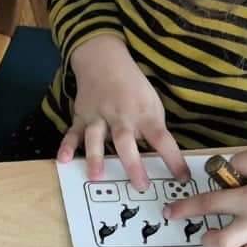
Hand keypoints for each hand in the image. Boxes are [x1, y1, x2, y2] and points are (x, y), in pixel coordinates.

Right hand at [57, 34, 189, 187]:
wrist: (104, 60)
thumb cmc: (133, 87)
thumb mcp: (151, 103)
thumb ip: (152, 128)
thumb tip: (159, 157)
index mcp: (144, 114)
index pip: (162, 139)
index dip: (173, 159)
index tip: (182, 178)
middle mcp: (121, 116)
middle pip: (126, 141)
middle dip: (133, 164)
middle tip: (140, 186)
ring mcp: (99, 116)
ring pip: (96, 138)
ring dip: (95, 156)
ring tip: (96, 177)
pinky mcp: (82, 116)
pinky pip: (73, 132)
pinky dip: (67, 145)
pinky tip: (63, 159)